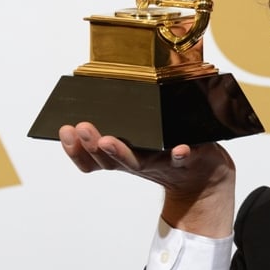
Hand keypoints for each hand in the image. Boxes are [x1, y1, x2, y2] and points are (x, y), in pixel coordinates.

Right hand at [59, 122, 235, 236]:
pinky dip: (180, 154)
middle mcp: (139, 163)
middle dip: (91, 145)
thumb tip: (102, 93)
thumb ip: (126, 125)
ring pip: (140, 162)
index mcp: (125, 156)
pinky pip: (183, 159)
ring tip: (107, 141)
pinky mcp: (188, 160)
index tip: (64, 130)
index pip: (92, 159)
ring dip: (122, 153)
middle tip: (81, 129)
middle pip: (110, 160)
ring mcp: (162, 164)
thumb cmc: (169, 153)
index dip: (75, 149)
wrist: (205, 177)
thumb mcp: (143, 141)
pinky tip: (179, 148)